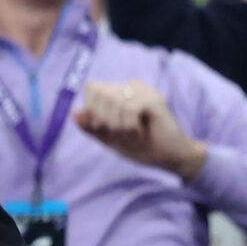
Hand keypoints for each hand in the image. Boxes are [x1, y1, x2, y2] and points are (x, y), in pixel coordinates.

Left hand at [73, 80, 206, 180]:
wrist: (172, 158)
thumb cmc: (143, 148)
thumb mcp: (111, 140)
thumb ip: (92, 127)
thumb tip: (74, 113)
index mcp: (120, 93)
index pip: (92, 89)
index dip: (93, 111)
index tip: (105, 128)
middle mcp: (132, 87)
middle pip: (100, 93)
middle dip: (104, 119)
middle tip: (121, 133)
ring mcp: (144, 91)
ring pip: (113, 100)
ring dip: (118, 125)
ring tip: (133, 134)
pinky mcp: (155, 99)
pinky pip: (129, 108)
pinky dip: (129, 126)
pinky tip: (140, 132)